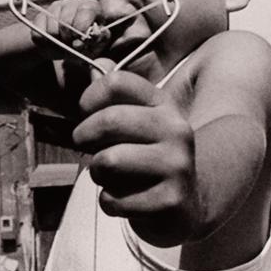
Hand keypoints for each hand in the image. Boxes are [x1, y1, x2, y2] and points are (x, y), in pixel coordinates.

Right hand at [31, 0, 109, 59]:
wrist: (70, 43)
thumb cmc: (87, 42)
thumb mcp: (96, 44)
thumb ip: (94, 43)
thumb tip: (78, 44)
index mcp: (91, 7)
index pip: (85, 13)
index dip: (80, 29)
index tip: (78, 40)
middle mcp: (73, 3)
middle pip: (65, 21)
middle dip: (66, 38)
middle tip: (69, 46)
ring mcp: (55, 8)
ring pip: (50, 28)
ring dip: (55, 43)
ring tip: (61, 47)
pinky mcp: (41, 16)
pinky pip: (37, 32)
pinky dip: (43, 43)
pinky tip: (51, 45)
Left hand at [74, 62, 199, 245]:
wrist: (187, 204)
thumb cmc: (145, 161)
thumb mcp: (137, 125)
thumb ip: (115, 101)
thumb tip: (95, 65)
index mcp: (163, 106)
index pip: (117, 83)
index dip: (89, 98)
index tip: (84, 113)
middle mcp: (176, 130)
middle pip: (109, 120)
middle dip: (84, 137)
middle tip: (85, 147)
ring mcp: (177, 166)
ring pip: (108, 162)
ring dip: (97, 173)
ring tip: (108, 176)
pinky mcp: (170, 201)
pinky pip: (113, 199)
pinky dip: (109, 203)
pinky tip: (125, 200)